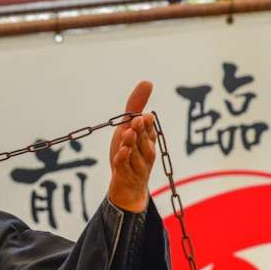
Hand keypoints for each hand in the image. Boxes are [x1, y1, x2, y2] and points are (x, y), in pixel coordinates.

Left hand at [108, 81, 156, 212]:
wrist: (128, 188)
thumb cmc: (129, 153)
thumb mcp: (129, 127)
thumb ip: (136, 106)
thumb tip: (147, 82)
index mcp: (148, 141)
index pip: (150, 131)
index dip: (147, 124)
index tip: (145, 115)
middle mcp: (146, 153)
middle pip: (143, 141)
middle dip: (140, 131)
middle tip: (137, 120)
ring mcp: (136, 167)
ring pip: (135, 155)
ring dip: (131, 144)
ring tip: (127, 134)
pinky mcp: (125, 177)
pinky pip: (124, 168)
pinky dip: (122, 161)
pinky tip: (120, 153)